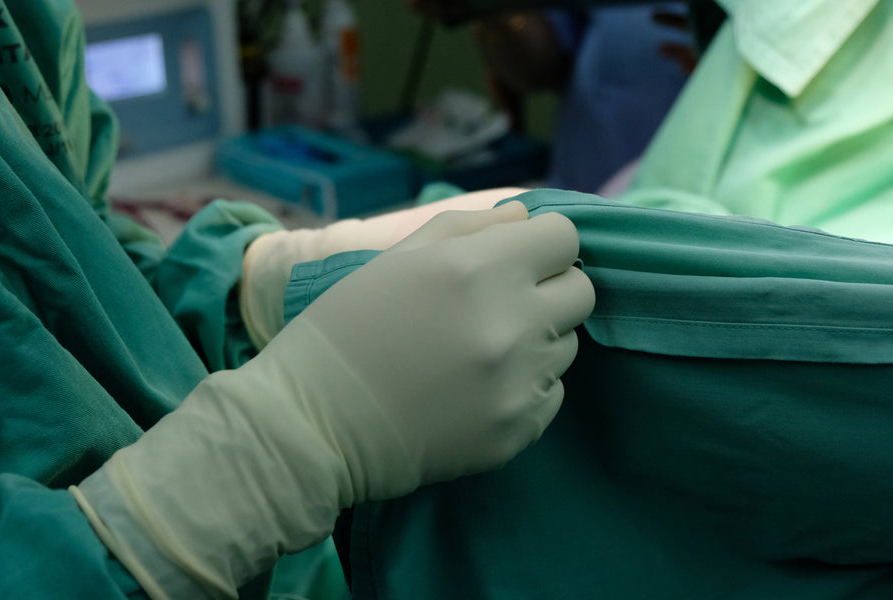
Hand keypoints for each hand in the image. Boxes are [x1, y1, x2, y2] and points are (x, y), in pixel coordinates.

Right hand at [74, 201, 594, 598]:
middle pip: (580, 292)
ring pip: (567, 345)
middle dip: (548, 290)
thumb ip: (470, 227)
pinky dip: (524, 388)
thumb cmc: (345, 327)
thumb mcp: (397, 258)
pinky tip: (475, 390)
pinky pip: (551, 394)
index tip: (514, 261)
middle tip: (501, 305)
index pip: (564, 238)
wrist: (312, 424)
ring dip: (537, 341)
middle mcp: (512, 323)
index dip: (540, 245)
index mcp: (480, 268)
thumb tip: (526, 219)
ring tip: (478, 352)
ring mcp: (520, 382)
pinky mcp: (518, 430)